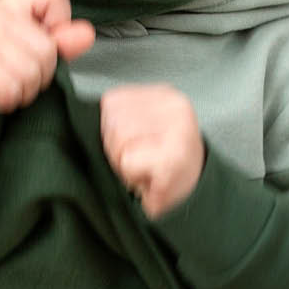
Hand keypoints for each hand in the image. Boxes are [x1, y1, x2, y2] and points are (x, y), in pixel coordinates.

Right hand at [0, 0, 94, 144]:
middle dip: (40, 75)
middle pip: (49, 48)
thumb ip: (61, 44)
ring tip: (4, 87)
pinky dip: (8, 101)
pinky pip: (12, 89)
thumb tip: (87, 34)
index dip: (59, 25)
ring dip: (24, 91)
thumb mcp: (33, 56)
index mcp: (12, 5)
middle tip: (15, 77)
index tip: (38, 45)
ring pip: (32, 72)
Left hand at [100, 84, 205, 218]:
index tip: (134, 144)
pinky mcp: (172, 159)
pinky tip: (150, 178)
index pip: (111, 103)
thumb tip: (97, 112)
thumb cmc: (164, 162)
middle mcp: (174, 107)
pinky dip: (132, 176)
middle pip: (113, 123)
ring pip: (118, 142)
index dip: (111, 130)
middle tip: (140, 161)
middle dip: (116, 148)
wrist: (192, 193)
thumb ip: (123, 113)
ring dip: (124, 164)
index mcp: (164, 95)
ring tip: (145, 168)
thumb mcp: (144, 126)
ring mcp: (177, 132)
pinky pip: (128, 163)